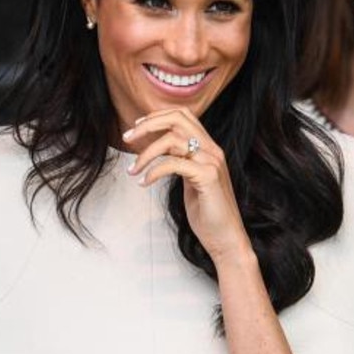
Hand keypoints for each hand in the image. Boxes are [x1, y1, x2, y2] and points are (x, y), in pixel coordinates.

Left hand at [123, 108, 249, 264]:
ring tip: (133, 169)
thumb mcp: (192, 180)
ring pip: (172, 139)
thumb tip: (161, 151)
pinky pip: (173, 164)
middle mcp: (213, 151)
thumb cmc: (208, 213)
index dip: (157, 116)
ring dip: (145, 153)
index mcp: (209, 149)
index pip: (184, 116)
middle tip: (127, 138)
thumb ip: (182, 162)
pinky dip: (153, 171)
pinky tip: (144, 183)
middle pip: (178, 119)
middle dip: (147, 125)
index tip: (137, 128)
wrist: (226, 238)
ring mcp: (212, 162)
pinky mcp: (208, 177)